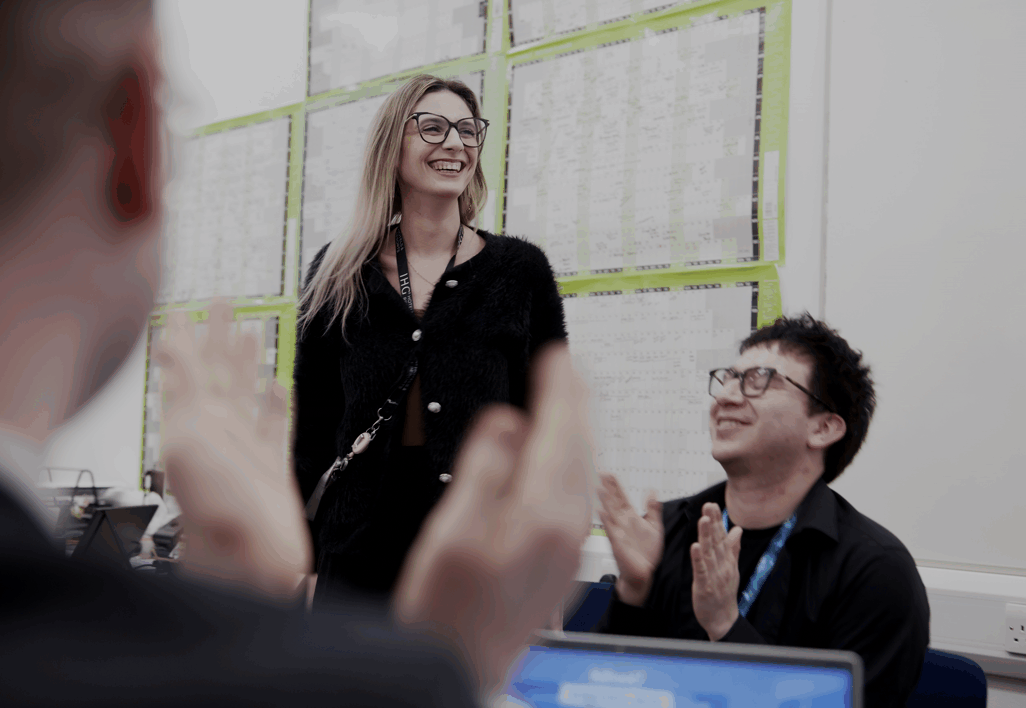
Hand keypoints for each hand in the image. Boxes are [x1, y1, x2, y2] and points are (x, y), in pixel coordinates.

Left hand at [154, 300, 311, 600]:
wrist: (250, 567)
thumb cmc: (217, 516)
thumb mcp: (187, 444)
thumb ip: (181, 394)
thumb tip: (169, 349)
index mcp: (192, 425)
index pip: (184, 369)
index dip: (181, 338)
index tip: (177, 307)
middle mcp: (215, 433)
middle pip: (215, 372)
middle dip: (215, 335)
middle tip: (219, 300)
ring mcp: (244, 449)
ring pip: (245, 392)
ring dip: (245, 360)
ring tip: (248, 329)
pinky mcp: (271, 469)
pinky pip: (275, 425)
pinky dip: (275, 401)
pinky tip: (278, 381)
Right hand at [393, 343, 593, 696]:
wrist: (456, 672)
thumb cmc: (444, 609)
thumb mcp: (453, 533)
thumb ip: (484, 470)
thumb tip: (507, 421)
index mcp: (542, 514)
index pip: (561, 432)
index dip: (560, 389)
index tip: (557, 354)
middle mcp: (566, 530)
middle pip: (580, 449)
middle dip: (576, 403)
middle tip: (566, 364)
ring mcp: (566, 551)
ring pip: (581, 474)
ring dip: (576, 431)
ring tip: (566, 400)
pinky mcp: (556, 566)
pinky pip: (574, 497)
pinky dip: (569, 464)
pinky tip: (555, 462)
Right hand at [596, 474, 662, 606]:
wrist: (644, 574)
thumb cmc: (646, 553)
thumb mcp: (654, 526)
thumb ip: (652, 508)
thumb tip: (652, 491)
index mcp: (631, 518)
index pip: (621, 498)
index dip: (615, 486)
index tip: (609, 474)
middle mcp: (622, 523)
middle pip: (614, 502)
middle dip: (608, 489)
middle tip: (601, 474)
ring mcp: (618, 532)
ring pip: (610, 513)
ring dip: (605, 501)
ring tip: (600, 489)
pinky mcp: (618, 543)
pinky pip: (611, 530)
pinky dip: (606, 520)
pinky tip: (601, 511)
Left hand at [690, 502, 741, 640]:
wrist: (723, 618)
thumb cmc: (724, 592)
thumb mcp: (731, 568)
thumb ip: (733, 548)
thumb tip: (737, 530)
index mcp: (726, 560)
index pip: (722, 537)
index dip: (717, 521)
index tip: (713, 505)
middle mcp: (722, 565)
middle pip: (717, 541)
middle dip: (712, 523)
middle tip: (709, 506)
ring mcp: (714, 575)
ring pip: (709, 553)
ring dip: (706, 536)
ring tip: (704, 520)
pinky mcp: (704, 586)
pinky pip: (700, 570)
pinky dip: (698, 558)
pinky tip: (695, 547)